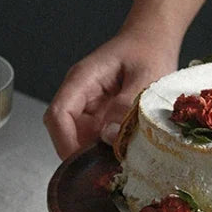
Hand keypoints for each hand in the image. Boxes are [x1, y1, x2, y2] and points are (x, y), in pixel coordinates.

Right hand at [43, 31, 178, 158]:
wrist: (153, 40)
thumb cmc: (148, 51)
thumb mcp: (146, 76)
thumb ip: (127, 104)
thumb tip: (109, 136)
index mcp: (82, 80)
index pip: (58, 115)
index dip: (65, 142)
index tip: (82, 163)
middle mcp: (79, 95)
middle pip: (63, 131)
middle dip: (80, 153)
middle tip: (106, 171)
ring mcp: (88, 108)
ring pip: (78, 139)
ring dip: (94, 154)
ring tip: (117, 164)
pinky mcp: (99, 117)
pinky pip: (94, 139)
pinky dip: (105, 150)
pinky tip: (122, 156)